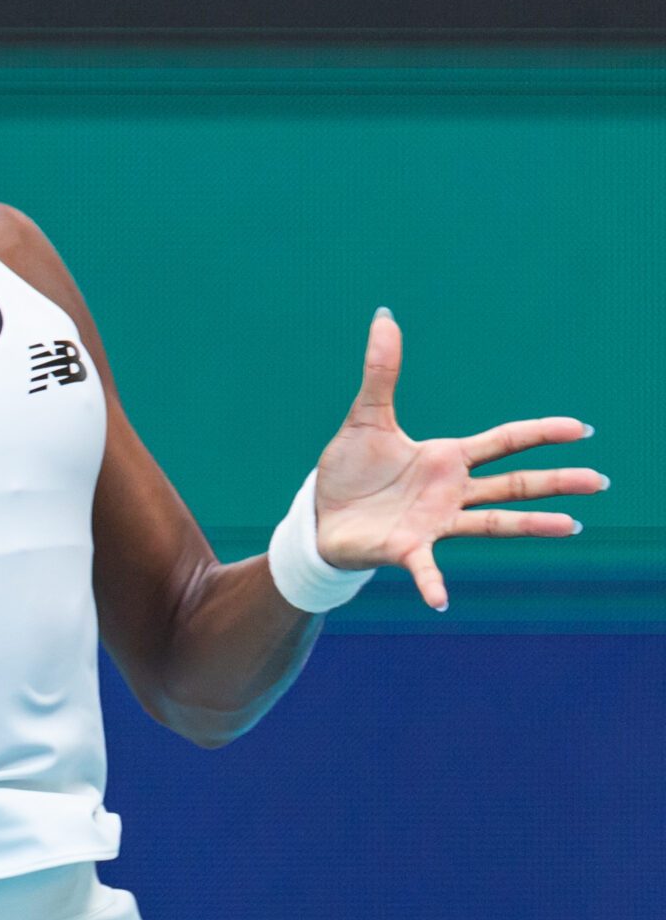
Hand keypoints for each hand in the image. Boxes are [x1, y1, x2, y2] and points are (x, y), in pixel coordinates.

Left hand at [312, 308, 606, 609]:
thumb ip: (381, 373)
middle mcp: (451, 491)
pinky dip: (434, 584)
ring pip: (492, 523)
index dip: (541, 434)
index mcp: (447, 458)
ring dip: (530, 526)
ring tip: (571, 527)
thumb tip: (384, 318)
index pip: (504, 442)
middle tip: (599, 481)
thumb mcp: (365, 417)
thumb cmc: (350, 471)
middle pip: (514, 484)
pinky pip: (426, 568)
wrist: (320, 515)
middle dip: (556, 482)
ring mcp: (434, 522)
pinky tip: (443, 601)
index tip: (581, 429)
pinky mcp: (406, 549)